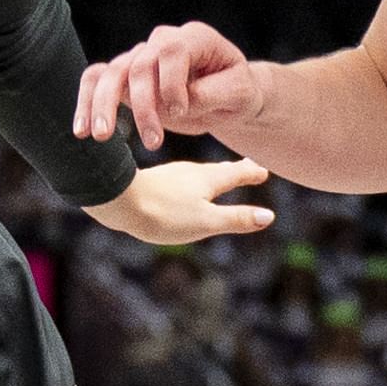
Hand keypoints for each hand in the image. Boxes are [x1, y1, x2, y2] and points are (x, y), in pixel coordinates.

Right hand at [74, 20, 263, 151]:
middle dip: (142, 106)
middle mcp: (162, 43)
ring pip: (110, 73)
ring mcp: (140, 58)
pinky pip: (96, 81)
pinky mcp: (125, 77)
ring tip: (101, 137)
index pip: (171, 51)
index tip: (181, 112)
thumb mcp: (239, 94)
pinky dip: (86, 102)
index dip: (171, 82)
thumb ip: (212, 94)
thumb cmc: (237, 92)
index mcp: (194, 38)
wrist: (226, 97)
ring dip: (103, 106)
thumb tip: (178, 103)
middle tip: (153, 144)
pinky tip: (81, 131)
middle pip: (138, 65)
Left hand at [88, 157, 275, 248]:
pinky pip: (179, 178)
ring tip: (218, 175)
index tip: (265, 168)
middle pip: (218, 169)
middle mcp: (189, 172)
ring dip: (212, 173)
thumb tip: (269, 216)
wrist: (117, 201)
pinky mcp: (152, 182)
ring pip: (197, 172)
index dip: (251, 173)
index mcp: (207, 179)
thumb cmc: (163, 213)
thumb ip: (236, 218)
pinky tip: (179, 186)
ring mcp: (169, 175)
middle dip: (235, 169)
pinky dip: (190, 179)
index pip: (236, 173)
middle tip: (249, 165)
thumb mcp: (205, 220)